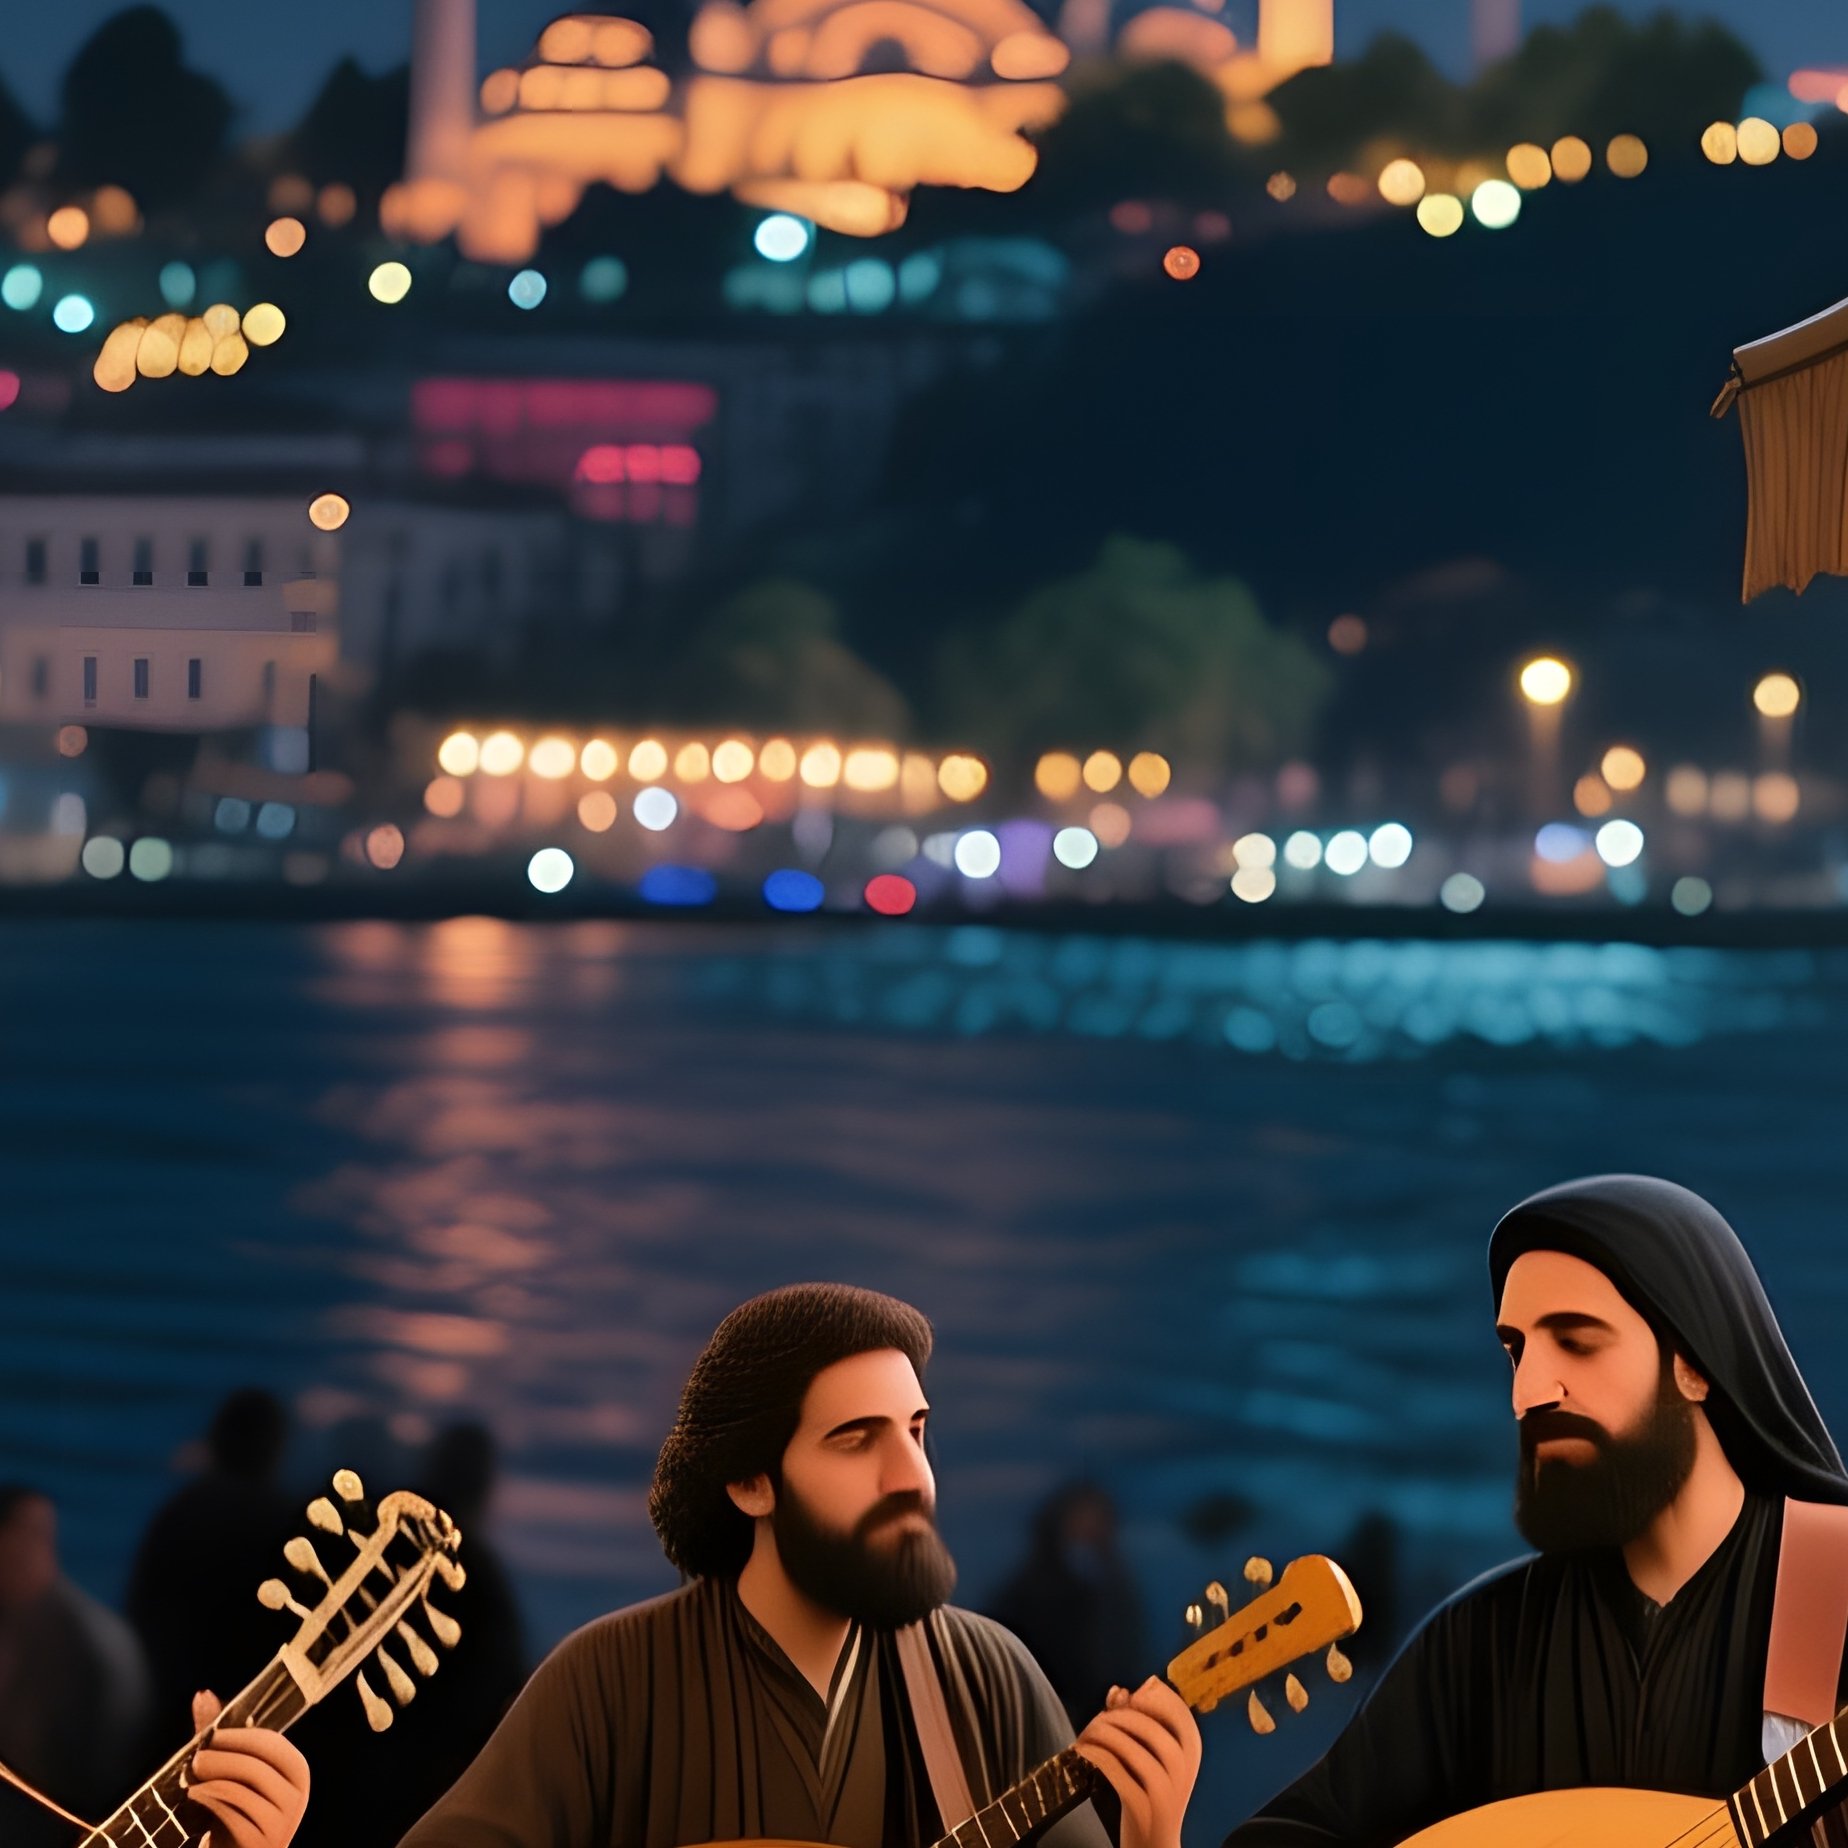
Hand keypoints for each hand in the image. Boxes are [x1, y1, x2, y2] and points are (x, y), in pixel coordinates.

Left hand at [186, 1689, 310, 1847]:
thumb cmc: (234, 1810)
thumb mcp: (230, 1772)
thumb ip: (220, 1736)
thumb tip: (203, 1694)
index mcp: (297, 1771)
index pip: (272, 1743)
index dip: (239, 1736)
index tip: (211, 1735)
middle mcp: (297, 1795)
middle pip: (256, 1765)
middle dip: (222, 1758)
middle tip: (195, 1758)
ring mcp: (282, 1821)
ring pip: (241, 1788)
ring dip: (210, 1781)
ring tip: (188, 1780)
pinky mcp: (261, 1842)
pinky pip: (231, 1813)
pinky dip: (209, 1802)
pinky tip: (194, 1799)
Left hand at [1075, 1677, 1201, 1847]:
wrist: (1155, 1842)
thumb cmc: (1150, 1789)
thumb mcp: (1153, 1755)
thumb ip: (1139, 1721)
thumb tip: (1118, 1690)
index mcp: (1191, 1751)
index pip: (1177, 1709)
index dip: (1149, 1696)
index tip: (1127, 1696)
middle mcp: (1183, 1768)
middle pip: (1149, 1726)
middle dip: (1118, 1715)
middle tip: (1097, 1717)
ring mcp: (1165, 1789)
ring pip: (1130, 1748)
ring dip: (1102, 1734)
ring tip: (1086, 1734)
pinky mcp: (1143, 1807)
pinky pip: (1115, 1771)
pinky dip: (1095, 1755)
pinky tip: (1082, 1749)